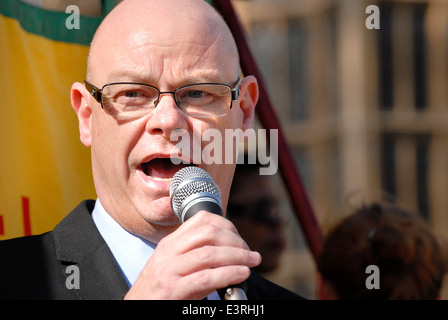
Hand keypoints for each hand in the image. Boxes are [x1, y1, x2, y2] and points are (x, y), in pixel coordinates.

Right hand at [124, 211, 260, 299]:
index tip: (240, 239)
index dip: (227, 225)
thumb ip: (196, 253)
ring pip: (209, 254)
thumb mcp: (175, 264)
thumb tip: (230, 248)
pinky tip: (242, 274)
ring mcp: (169, 270)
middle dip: (236, 241)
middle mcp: (169, 252)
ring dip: (238, 256)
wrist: (138, 308)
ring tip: (252, 262)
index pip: (202, 219)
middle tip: (250, 253)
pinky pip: (206, 278)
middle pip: (209, 233)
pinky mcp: (173, 290)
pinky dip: (229, 274)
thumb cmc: (161, 289)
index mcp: (171, 242)